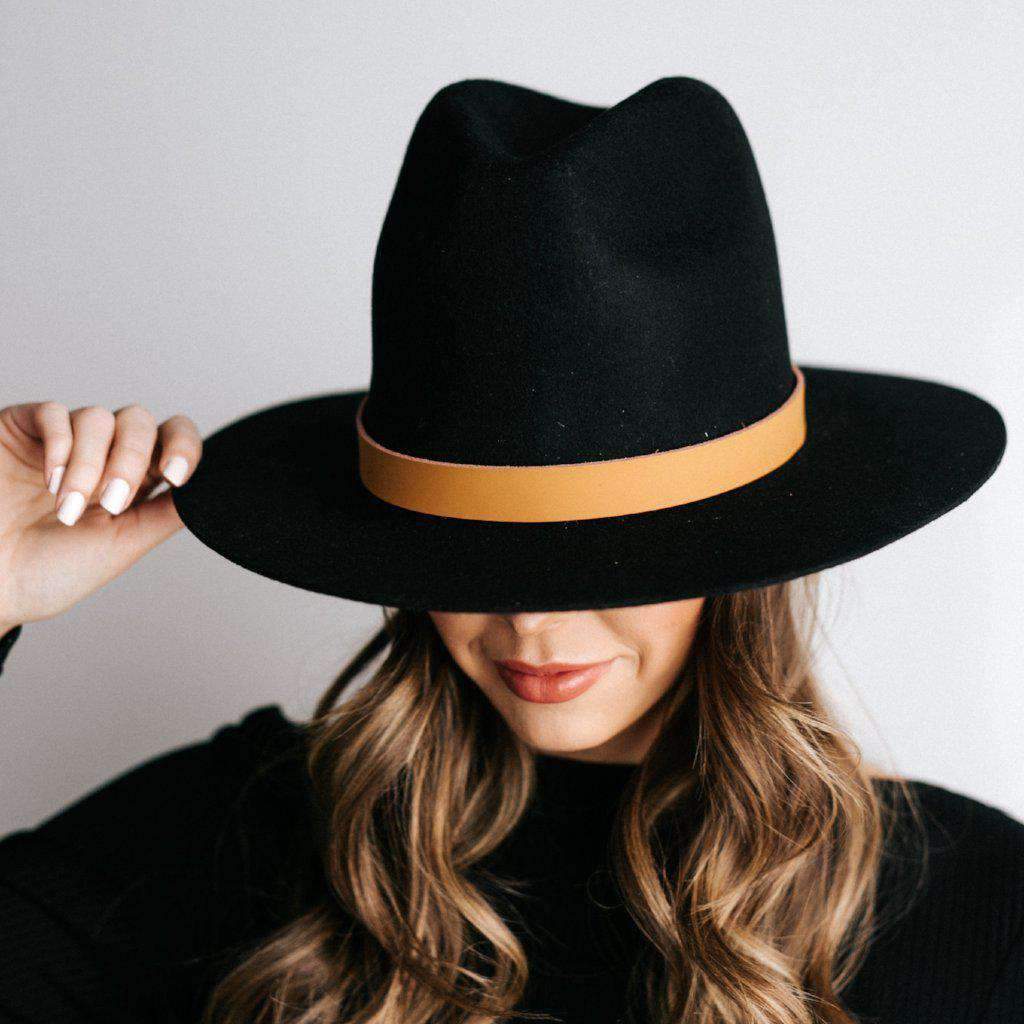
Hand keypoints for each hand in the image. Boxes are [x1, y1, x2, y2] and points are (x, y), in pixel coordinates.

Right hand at [0, 401, 201, 630]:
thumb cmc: (48, 572)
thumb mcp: (122, 545)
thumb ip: (165, 514)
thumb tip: (210, 491)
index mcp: (134, 479)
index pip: (173, 438)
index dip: (185, 446)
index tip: (177, 477)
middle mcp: (102, 454)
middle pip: (140, 421)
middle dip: (132, 461)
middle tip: (111, 503)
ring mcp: (62, 440)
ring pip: (99, 417)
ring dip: (92, 463)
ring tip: (69, 506)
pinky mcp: (20, 430)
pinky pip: (53, 413)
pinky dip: (61, 445)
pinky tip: (52, 481)